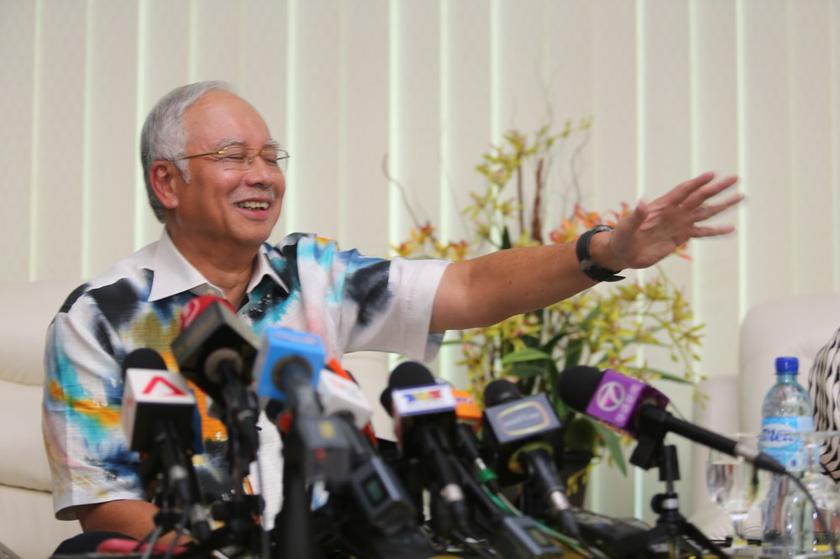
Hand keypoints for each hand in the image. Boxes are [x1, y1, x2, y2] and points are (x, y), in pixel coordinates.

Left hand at [605, 172, 741, 269]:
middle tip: (735, 178)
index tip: (712, 174)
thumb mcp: (626, 226)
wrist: (623, 253)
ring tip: (741, 197)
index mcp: (661, 205)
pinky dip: (716, 231)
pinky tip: (731, 228)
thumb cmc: (621, 237)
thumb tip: (642, 202)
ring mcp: (679, 223)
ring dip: (723, 205)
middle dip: (717, 188)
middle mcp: (674, 211)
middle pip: (699, 197)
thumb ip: (636, 216)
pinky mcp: (681, 237)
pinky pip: (702, 232)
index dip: (697, 182)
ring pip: (705, 212)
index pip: (682, 191)